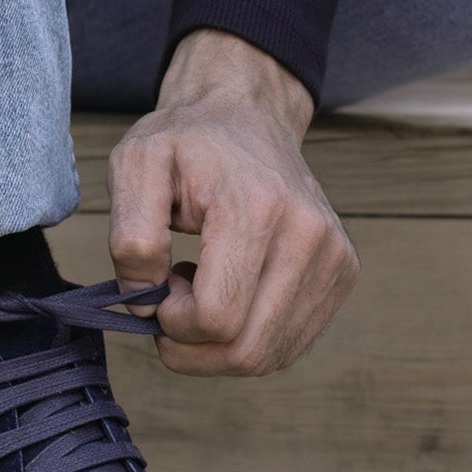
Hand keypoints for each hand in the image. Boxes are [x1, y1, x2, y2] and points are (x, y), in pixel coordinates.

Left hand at [108, 28, 357, 375]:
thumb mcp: (135, 167)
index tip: (159, 290)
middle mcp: (308, 237)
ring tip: (204, 293)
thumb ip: (129, 239)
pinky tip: (233, 297)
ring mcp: (334, 258)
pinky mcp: (343, 273)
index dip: (173, 324)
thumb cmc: (188, 143)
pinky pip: (289, 345)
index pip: (217, 318)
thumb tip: (145, 304)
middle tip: (174, 302)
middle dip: (194, 347)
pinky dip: (249, 339)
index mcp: (258, 209)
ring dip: (220, 346)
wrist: (249, 115)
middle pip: (246, 349)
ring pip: (269, 356)